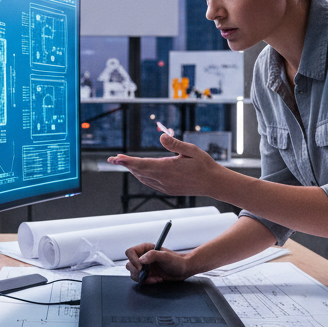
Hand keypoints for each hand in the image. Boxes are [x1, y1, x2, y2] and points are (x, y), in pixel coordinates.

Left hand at [108, 133, 222, 197]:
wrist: (213, 183)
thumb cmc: (204, 165)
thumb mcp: (191, 150)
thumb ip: (175, 144)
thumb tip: (161, 136)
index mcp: (167, 169)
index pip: (142, 164)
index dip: (127, 161)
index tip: (116, 159)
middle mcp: (164, 180)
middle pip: (139, 172)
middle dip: (126, 165)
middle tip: (113, 159)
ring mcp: (165, 186)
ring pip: (143, 179)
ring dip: (133, 171)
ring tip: (124, 163)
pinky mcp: (168, 190)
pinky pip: (150, 183)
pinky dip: (142, 176)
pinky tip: (139, 172)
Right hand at [125, 242, 195, 283]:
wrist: (183, 270)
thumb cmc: (176, 261)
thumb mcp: (166, 256)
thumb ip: (153, 255)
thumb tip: (141, 260)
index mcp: (145, 248)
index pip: (130, 252)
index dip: (133, 260)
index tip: (141, 267)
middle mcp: (143, 257)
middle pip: (129, 264)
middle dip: (137, 272)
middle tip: (147, 275)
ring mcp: (144, 266)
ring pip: (133, 273)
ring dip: (143, 278)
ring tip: (156, 278)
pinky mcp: (147, 274)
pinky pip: (140, 280)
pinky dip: (147, 282)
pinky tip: (157, 280)